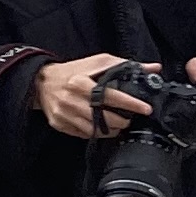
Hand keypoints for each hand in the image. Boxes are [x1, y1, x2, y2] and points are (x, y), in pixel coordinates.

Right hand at [36, 56, 153, 137]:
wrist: (42, 82)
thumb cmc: (73, 72)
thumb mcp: (98, 62)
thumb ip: (126, 65)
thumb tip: (154, 68)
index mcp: (80, 83)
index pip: (111, 96)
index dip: (131, 104)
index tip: (146, 108)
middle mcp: (71, 100)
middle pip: (104, 118)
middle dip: (123, 120)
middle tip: (132, 118)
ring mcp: (64, 115)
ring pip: (95, 130)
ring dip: (112, 129)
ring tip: (120, 123)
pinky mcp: (60, 124)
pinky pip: (84, 134)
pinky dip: (97, 132)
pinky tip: (104, 127)